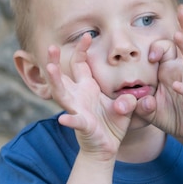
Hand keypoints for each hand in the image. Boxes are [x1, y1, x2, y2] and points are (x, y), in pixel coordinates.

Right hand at [45, 35, 136, 159]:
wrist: (106, 148)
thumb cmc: (112, 124)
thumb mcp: (125, 106)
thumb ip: (129, 98)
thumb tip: (133, 97)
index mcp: (86, 88)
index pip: (80, 64)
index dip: (82, 49)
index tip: (88, 35)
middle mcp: (77, 98)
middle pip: (61, 77)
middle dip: (54, 62)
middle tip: (51, 46)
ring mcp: (77, 111)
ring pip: (61, 95)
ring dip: (55, 81)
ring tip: (49, 68)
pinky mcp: (83, 127)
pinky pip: (76, 122)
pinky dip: (70, 121)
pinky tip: (63, 119)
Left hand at [135, 5, 182, 141]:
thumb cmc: (169, 114)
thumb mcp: (147, 106)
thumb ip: (137, 102)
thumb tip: (134, 99)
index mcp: (169, 68)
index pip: (166, 47)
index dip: (157, 46)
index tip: (150, 57)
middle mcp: (181, 69)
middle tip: (182, 8)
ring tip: (180, 34)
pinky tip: (177, 85)